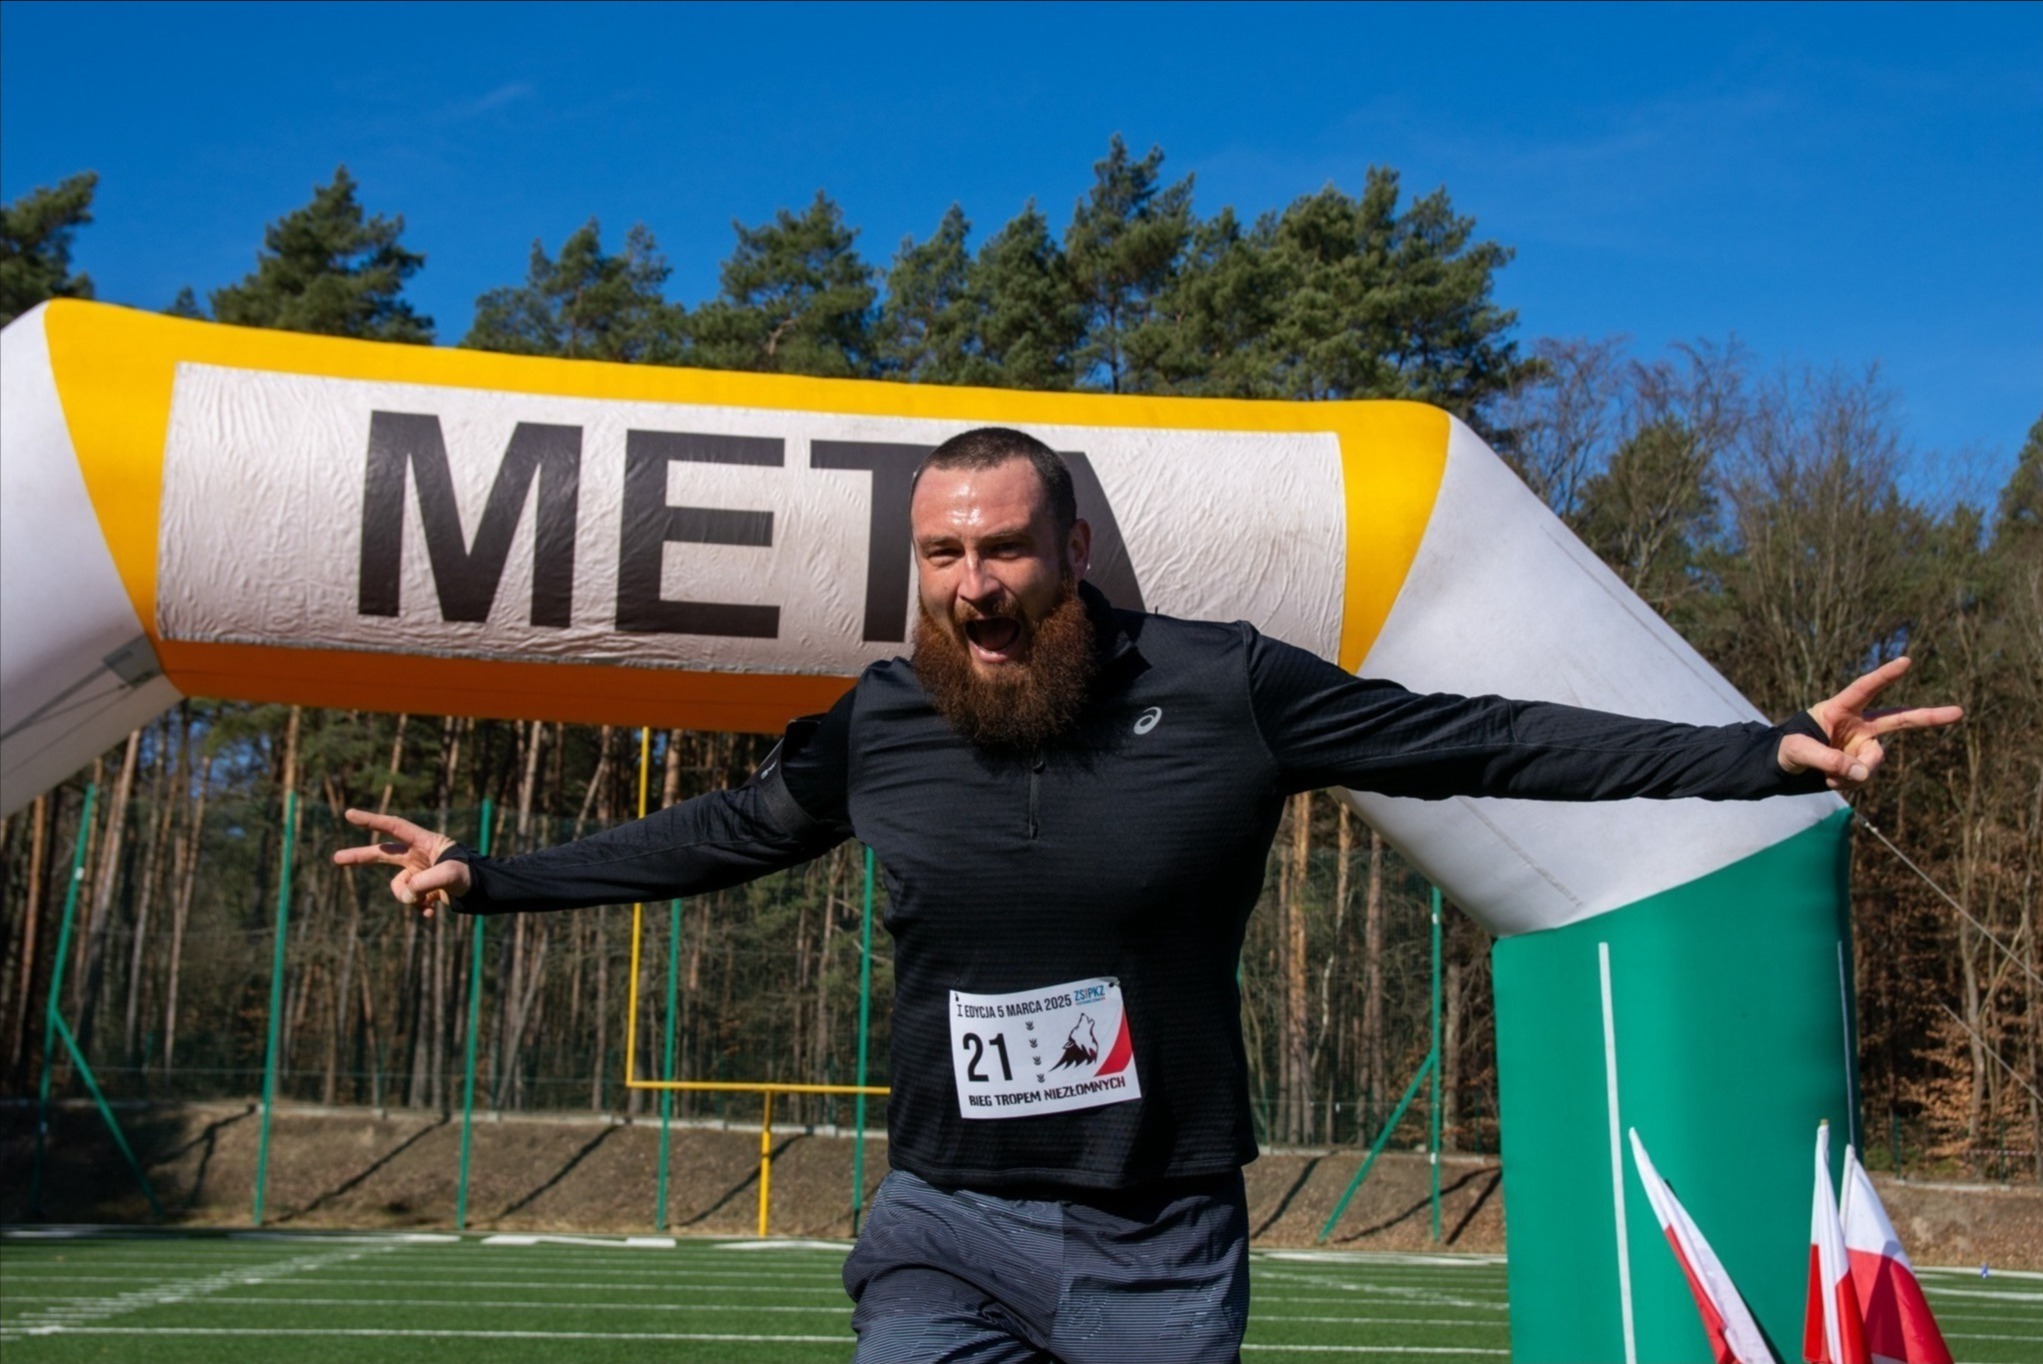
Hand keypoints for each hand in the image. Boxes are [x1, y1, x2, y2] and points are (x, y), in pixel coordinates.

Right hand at [333, 809, 471, 917]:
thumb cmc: (471, 876)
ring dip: (408, 897)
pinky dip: (417, 907)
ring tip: (428, 901)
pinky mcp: (422, 889)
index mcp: (425, 842)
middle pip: (382, 853)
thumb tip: (405, 893)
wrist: (484, 892)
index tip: (349, 815)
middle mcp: (418, 855)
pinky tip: (432, 912)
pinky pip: (409, 900)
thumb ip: (425, 882)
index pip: (394, 827)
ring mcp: (419, 873)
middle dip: (360, 858)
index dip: (371, 821)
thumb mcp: (451, 875)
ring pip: (398, 887)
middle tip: (336, 859)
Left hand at [1778, 657, 1963, 792]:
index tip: (1906, 661)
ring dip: (1856, 773)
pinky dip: (1850, 783)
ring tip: (1828, 777)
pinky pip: (1865, 776)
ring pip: (1875, 761)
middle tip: (1959, 712)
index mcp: (1839, 709)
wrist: (1786, 766)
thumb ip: (1828, 760)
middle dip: (1929, 717)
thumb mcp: (1798, 752)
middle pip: (1898, 719)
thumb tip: (1862, 774)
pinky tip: (1833, 781)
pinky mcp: (1862, 762)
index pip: (1864, 689)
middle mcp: (1858, 724)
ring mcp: (1863, 744)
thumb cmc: (1787, 749)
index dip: (1884, 676)